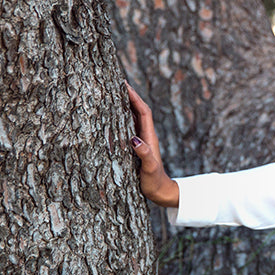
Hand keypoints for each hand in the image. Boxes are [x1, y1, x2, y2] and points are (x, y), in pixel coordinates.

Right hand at [125, 81, 179, 207]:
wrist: (161, 192)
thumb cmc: (154, 182)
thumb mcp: (149, 169)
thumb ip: (144, 154)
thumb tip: (135, 139)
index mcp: (149, 137)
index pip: (143, 111)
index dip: (135, 97)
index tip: (124, 85)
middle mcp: (146, 136)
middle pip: (138, 110)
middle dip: (129, 96)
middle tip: (116, 83)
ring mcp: (142, 141)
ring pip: (133, 118)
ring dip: (125, 105)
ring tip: (113, 94)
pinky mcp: (137, 148)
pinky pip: (129, 128)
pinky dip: (122, 119)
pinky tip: (113, 117)